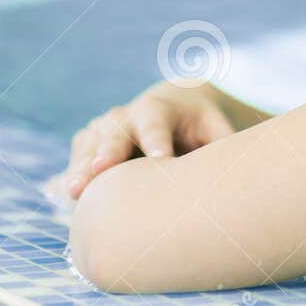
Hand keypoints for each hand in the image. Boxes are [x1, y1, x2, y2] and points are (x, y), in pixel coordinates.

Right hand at [47, 81, 237, 200]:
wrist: (172, 109)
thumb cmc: (199, 124)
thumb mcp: (215, 128)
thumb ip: (221, 145)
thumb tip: (238, 171)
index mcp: (158, 107)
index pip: (155, 121)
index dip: (157, 139)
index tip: (161, 159)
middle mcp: (125, 116)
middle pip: (114, 132)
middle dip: (107, 152)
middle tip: (101, 171)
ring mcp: (103, 129)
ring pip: (89, 146)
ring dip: (81, 167)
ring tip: (73, 192)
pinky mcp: (89, 145)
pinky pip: (78, 159)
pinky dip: (73, 175)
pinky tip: (67, 198)